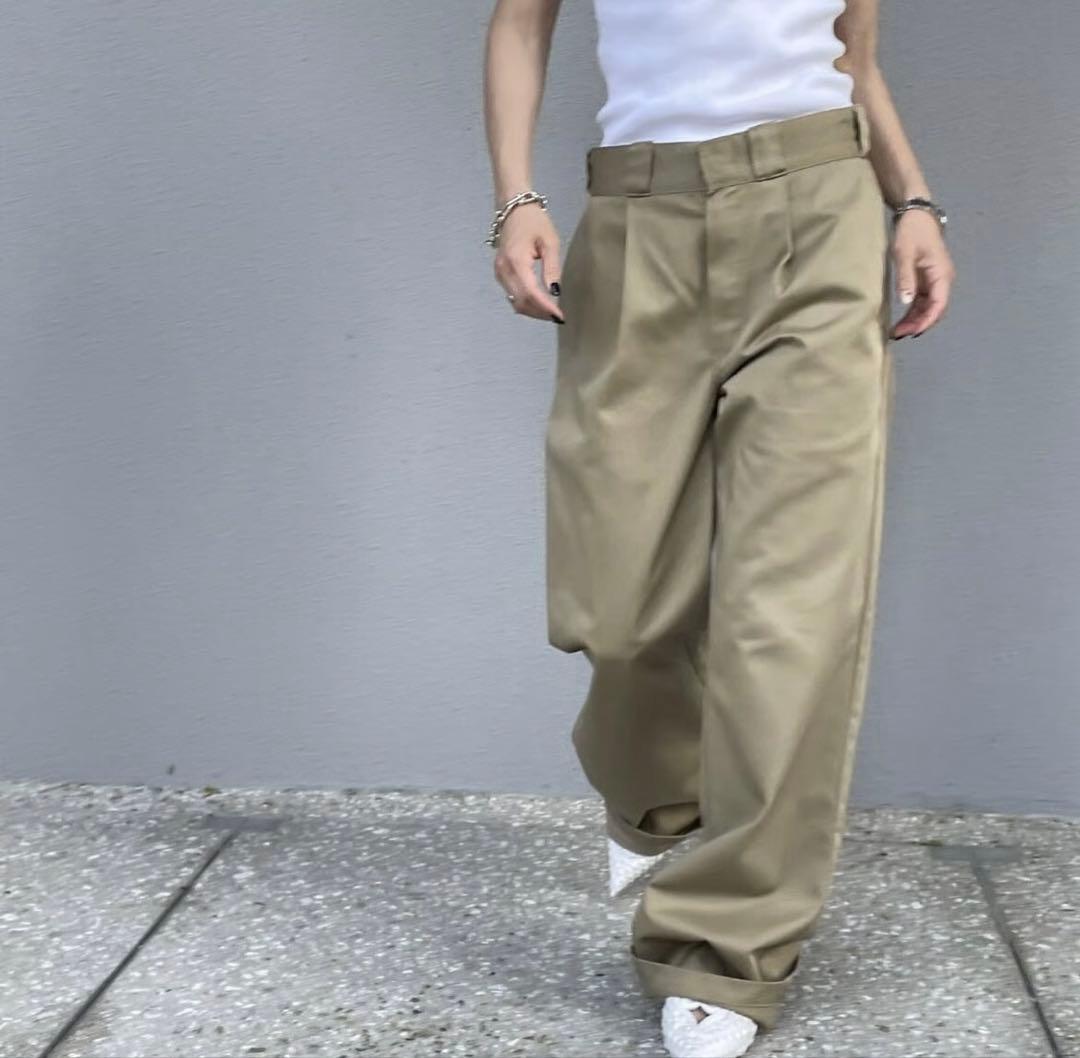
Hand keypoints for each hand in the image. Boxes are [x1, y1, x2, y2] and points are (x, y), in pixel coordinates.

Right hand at [493, 203, 563, 323]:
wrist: (513, 208)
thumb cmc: (534, 222)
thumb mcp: (549, 242)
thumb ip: (552, 268)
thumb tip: (556, 292)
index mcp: (516, 261)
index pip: (530, 293)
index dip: (545, 308)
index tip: (560, 316)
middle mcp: (503, 270)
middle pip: (521, 302)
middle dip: (540, 313)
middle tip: (559, 317)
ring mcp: (499, 273)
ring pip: (515, 302)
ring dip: (533, 311)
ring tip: (551, 313)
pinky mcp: (500, 274)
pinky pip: (512, 295)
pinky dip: (526, 304)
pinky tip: (540, 304)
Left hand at [889, 209, 954, 338]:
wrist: (916, 215)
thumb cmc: (912, 232)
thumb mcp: (904, 254)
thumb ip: (905, 278)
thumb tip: (905, 302)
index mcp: (942, 274)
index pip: (938, 304)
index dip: (926, 321)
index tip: (912, 333)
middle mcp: (942, 280)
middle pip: (934, 309)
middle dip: (919, 324)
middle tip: (898, 335)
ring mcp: (935, 281)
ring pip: (928, 308)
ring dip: (915, 321)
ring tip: (896, 332)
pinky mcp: (926, 281)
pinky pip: (922, 301)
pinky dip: (913, 313)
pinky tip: (901, 322)